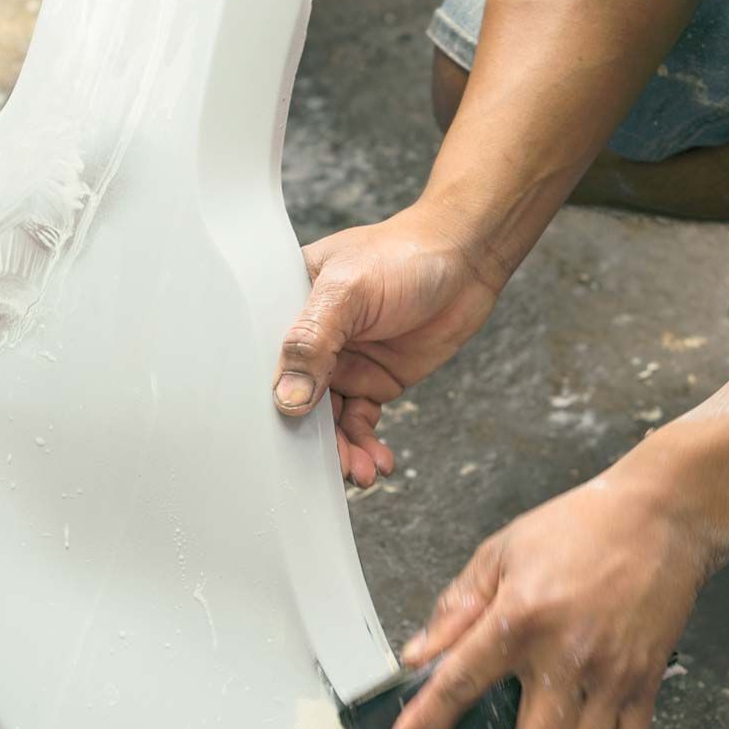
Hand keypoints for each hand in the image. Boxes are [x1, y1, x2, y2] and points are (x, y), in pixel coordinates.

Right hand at [273, 201, 502, 485]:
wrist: (466, 259)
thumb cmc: (402, 254)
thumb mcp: (348, 291)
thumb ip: (312, 342)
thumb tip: (288, 399)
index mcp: (287, 306)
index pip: (263, 362)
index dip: (265, 402)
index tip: (273, 441)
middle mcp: (312, 339)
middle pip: (296, 400)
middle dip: (309, 440)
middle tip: (328, 468)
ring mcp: (343, 362)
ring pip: (329, 419)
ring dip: (342, 451)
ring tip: (360, 474)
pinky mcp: (374, 380)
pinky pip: (361, 422)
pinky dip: (367, 445)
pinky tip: (378, 462)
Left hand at [388, 470, 704, 728]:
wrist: (661, 517)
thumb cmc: (579, 528)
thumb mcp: (501, 552)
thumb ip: (457, 607)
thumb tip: (420, 656)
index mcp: (521, 617)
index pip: (461, 684)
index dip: (427, 725)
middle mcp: (567, 655)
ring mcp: (612, 674)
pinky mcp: (647, 680)